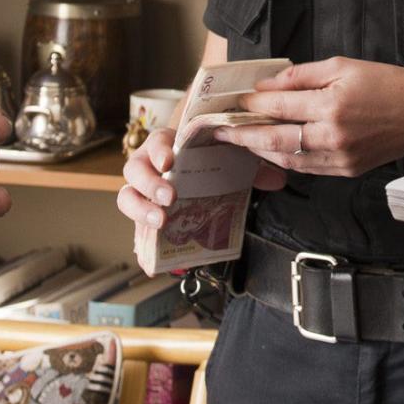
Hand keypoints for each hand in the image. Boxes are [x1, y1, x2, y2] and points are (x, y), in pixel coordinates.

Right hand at [114, 121, 290, 232]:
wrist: (199, 166)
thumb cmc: (209, 156)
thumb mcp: (229, 154)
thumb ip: (252, 163)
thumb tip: (276, 179)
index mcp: (167, 145)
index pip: (155, 142)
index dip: (158, 151)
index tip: (169, 161)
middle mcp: (149, 166)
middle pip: (134, 171)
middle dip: (149, 185)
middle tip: (168, 198)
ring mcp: (144, 192)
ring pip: (128, 198)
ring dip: (141, 212)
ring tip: (160, 223)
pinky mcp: (146, 215)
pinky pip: (136, 230)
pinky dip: (142, 246)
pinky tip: (149, 262)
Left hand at [213, 58, 403, 178]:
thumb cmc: (385, 83)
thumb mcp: (342, 65)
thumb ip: (301, 75)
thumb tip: (267, 85)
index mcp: (332, 106)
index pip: (279, 106)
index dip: (253, 104)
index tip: (235, 101)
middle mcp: (333, 136)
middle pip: (275, 139)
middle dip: (243, 135)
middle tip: (220, 130)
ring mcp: (340, 158)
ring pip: (288, 159)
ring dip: (261, 151)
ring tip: (241, 141)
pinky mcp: (346, 170)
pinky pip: (307, 168)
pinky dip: (285, 159)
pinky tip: (273, 150)